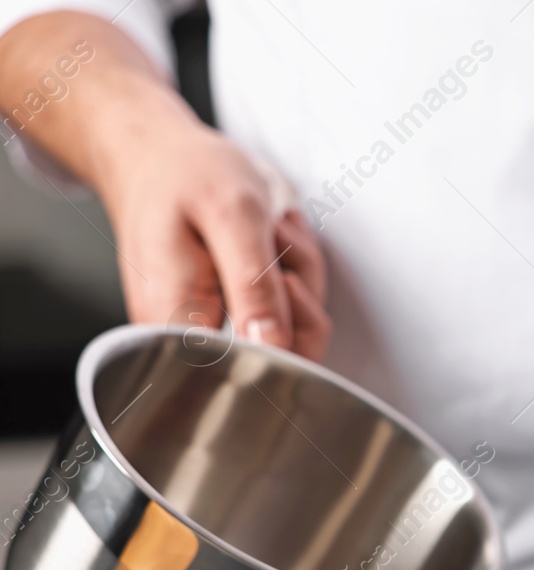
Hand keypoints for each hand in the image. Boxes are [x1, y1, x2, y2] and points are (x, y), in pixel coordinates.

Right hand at [90, 92, 328, 358]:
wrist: (157, 157)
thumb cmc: (185, 177)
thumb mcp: (232, 216)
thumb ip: (253, 284)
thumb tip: (272, 347)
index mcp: (179, 324)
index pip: (253, 373)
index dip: (288, 332)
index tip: (281, 278)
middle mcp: (193, 338)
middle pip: (286, 351)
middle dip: (299, 290)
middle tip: (274, 240)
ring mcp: (217, 327)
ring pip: (296, 325)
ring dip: (299, 272)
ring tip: (269, 231)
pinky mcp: (234, 314)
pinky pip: (289, 308)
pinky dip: (292, 269)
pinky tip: (269, 239)